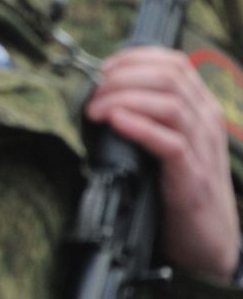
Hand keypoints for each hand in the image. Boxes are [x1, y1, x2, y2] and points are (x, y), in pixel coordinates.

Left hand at [86, 47, 240, 282]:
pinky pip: (170, 143)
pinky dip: (139, 127)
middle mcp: (206, 122)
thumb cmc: (176, 188)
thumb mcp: (162, 143)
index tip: (100, 70)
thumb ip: (144, 117)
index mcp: (199, 108)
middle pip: (168, 77)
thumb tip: (98, 96)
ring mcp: (203, 149)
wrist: (207, 239)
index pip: (173, 63)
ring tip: (95, 110)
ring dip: (124, 99)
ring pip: (170, 104)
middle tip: (92, 94)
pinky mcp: (193, 177)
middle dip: (122, 78)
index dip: (133, 59)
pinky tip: (116, 122)